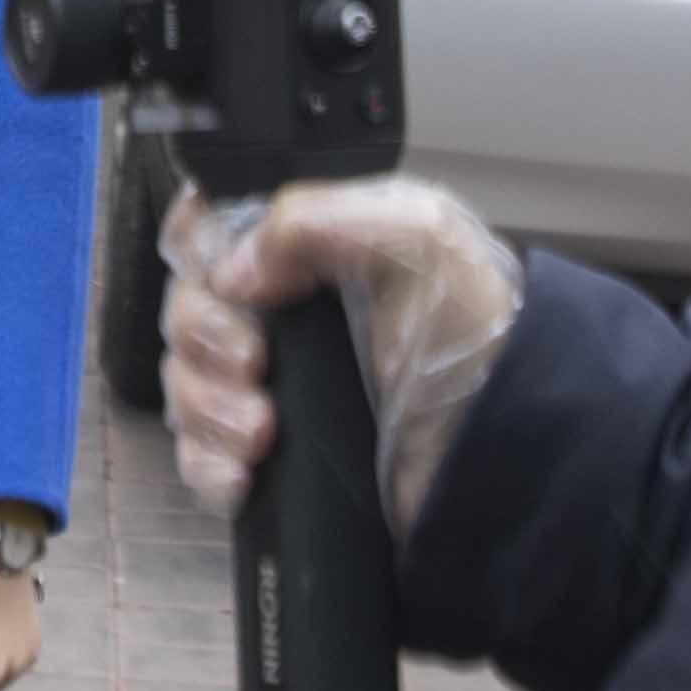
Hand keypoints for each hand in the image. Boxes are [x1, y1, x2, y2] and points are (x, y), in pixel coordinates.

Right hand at [157, 177, 522, 536]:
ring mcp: (276, 385)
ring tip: (262, 430)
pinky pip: (199, 454)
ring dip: (207, 406)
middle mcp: (286, 311)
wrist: (506, 453)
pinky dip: (208, 463)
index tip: (228, 283)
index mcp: (314, 247)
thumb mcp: (418, 238)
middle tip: (255, 363)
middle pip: (186, 306)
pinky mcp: (274, 453)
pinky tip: (245, 471)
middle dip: (204, 338)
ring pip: (184, 382)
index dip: (200, 249)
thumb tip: (231, 268)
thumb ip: (317, 220)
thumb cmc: (478, 337)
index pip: (214, 225)